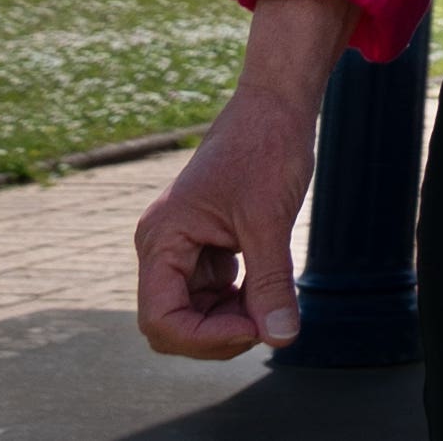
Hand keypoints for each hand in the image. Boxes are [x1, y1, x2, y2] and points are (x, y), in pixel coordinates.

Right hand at [133, 0, 344, 357]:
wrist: (276, 104)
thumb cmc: (267, 149)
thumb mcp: (270, 221)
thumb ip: (271, 282)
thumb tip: (281, 336)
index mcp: (161, 240)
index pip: (161, 319)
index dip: (205, 337)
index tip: (255, 328)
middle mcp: (162, 248)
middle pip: (173, 323)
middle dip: (218, 334)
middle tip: (269, 321)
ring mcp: (182, 249)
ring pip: (195, 313)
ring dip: (232, 320)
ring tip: (274, 302)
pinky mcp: (205, 246)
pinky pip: (212, 294)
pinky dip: (240, 301)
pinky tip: (269, 289)